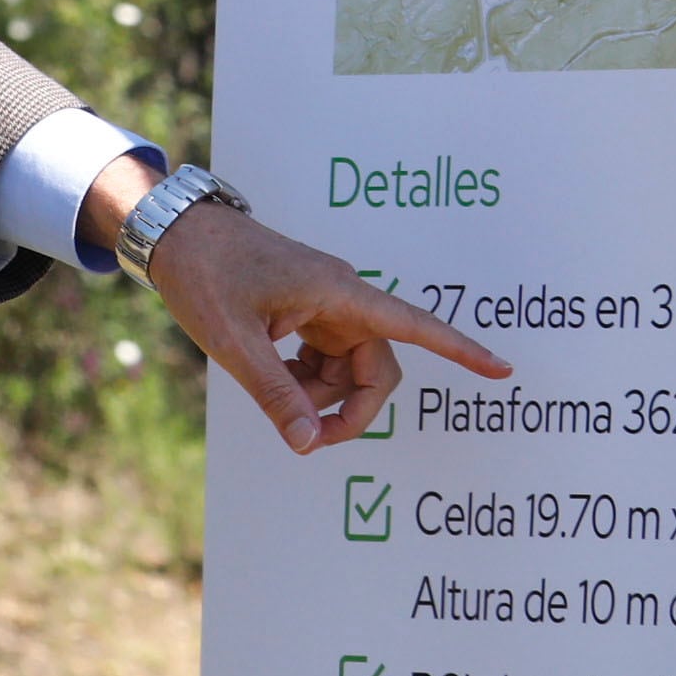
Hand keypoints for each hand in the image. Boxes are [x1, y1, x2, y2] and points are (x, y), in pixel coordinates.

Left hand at [123, 187, 510, 453]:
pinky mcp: (305, 312)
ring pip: (348, 369)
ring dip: (322, 398)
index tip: (502, 370)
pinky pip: (325, 359)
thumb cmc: (203, 273)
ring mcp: (324, 305)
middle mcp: (341, 297)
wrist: (173, 233)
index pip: (414, 325)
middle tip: (307, 442)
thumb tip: (305, 443)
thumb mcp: (234, 341)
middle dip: (352, 411)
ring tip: (276, 405)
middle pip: (377, 369)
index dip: (460, 350)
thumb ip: (274, 392)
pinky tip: (273, 382)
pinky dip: (306, 382)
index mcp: (338, 293)